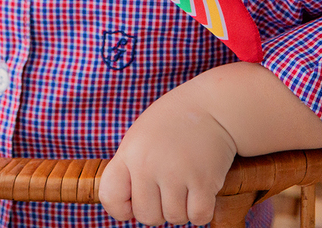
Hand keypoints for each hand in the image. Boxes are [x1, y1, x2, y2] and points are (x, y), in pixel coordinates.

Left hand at [99, 82, 235, 225]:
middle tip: (168, 190)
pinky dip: (202, 211)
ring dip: (183, 209)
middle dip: (159, 210)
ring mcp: (176, 173)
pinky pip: (199, 217)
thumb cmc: (173, 124)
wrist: (211, 106)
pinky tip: (201, 192)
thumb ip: (131, 168)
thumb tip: (128, 209)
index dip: (121, 208)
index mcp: (129, 152)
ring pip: (175, 218)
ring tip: (186, 184)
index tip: (134, 200)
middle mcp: (148, 164)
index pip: (110, 196)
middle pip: (146, 216)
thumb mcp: (140, 137)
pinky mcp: (204, 180)